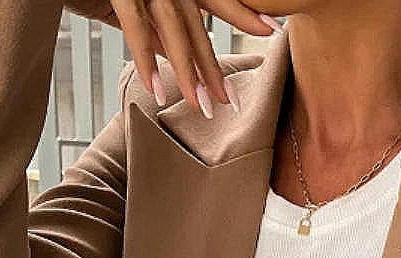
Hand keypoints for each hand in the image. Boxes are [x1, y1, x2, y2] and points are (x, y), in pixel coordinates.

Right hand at [105, 0, 281, 113]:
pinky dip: (145, 59)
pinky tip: (155, 89)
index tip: (270, 30)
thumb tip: (171, 57)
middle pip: (194, 25)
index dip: (242, 13)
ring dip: (187, 71)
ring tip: (200, 105)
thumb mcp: (130, 5)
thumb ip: (154, 27)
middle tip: (230, 101)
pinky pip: (134, 26)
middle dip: (213, 66)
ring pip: (173, 28)